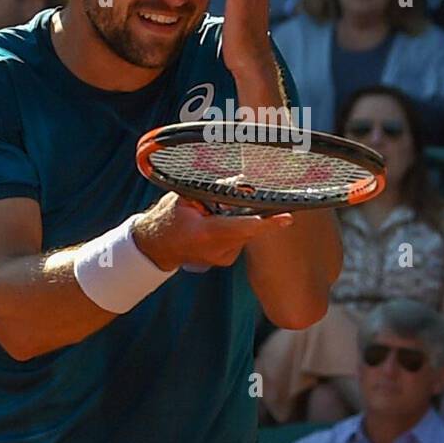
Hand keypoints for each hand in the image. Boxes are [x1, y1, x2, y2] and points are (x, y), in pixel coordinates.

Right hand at [132, 192, 292, 272]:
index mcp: (207, 233)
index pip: (244, 226)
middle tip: (224, 204)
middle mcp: (218, 250)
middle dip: (247, 211)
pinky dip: (234, 229)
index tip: (287, 218)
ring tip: (213, 215)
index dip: (267, 222)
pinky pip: (240, 239)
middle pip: (249, 227)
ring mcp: (223, 258)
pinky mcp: (227, 260)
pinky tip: (216, 226)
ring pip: (246, 232)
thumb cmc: (169, 217)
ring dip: (238, 220)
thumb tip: (245, 182)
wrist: (156, 246)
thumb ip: (218, 190)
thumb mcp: (188, 196)